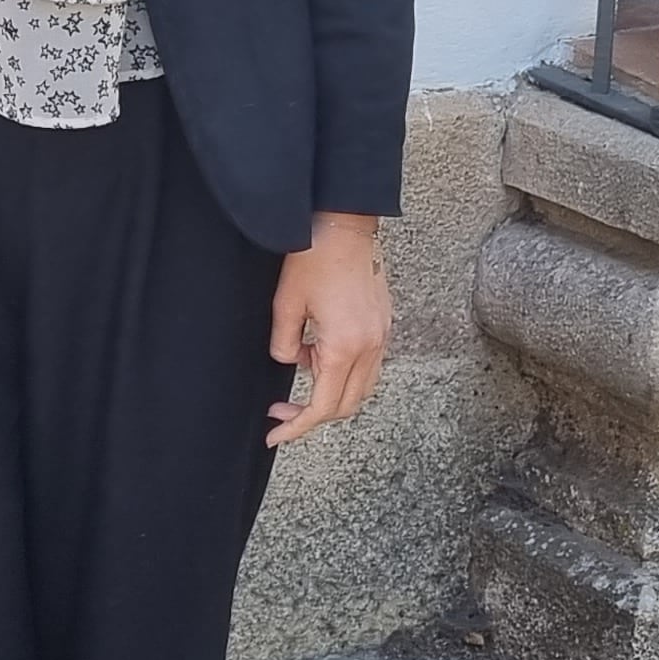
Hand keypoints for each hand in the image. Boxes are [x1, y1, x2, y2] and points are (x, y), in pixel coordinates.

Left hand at [266, 212, 390, 447]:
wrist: (344, 224)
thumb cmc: (314, 258)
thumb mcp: (285, 305)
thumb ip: (284, 345)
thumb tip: (290, 361)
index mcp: (345, 347)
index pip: (323, 407)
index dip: (297, 427)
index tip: (275, 435)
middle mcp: (370, 347)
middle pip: (346, 406)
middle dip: (311, 416)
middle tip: (280, 412)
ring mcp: (381, 336)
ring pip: (360, 389)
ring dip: (329, 393)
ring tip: (301, 367)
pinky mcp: (383, 324)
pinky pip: (367, 366)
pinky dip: (342, 372)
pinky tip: (317, 352)